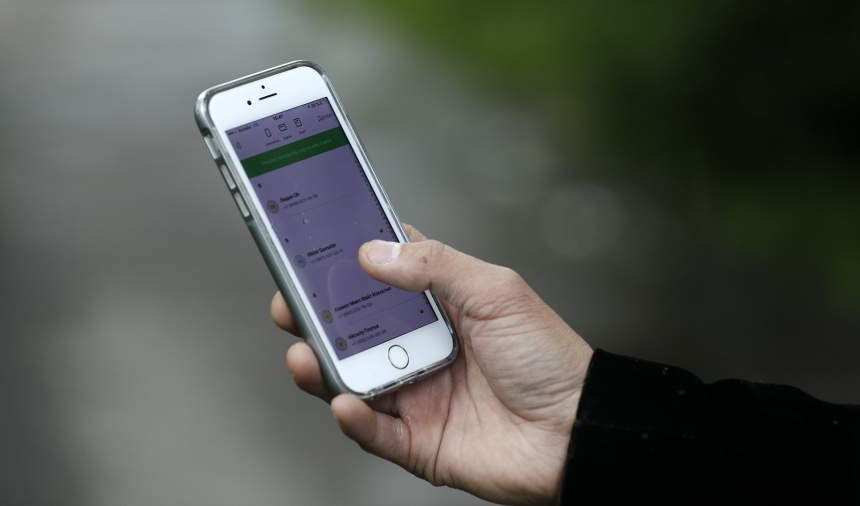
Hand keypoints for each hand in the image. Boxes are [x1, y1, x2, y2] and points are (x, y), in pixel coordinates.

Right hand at [270, 225, 592, 504]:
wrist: (580, 430)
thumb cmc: (548, 356)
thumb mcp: (496, 292)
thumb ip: (435, 266)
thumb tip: (373, 251)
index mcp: (438, 309)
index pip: (380, 279)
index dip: (344, 262)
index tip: (309, 244)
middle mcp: (419, 350)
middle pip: (352, 330)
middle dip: (315, 316)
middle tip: (288, 301)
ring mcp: (415, 396)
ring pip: (351, 380)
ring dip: (321, 367)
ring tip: (305, 353)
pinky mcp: (418, 442)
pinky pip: (374, 431)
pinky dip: (355, 419)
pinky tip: (345, 402)